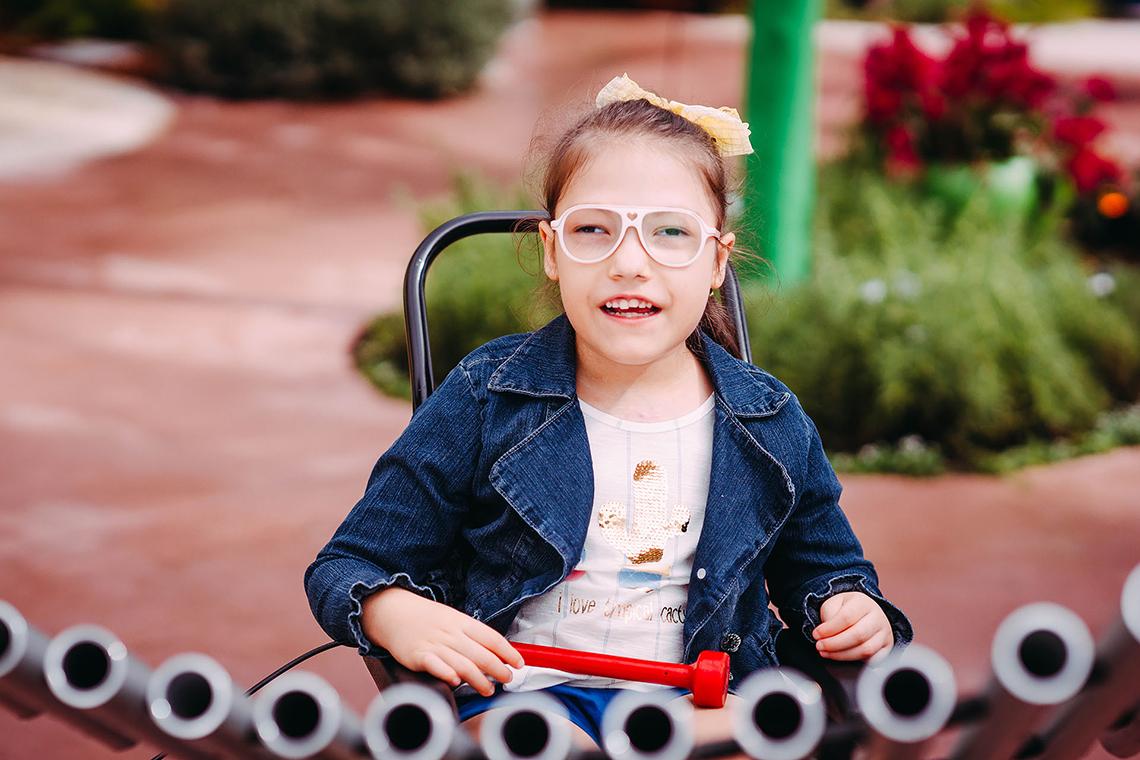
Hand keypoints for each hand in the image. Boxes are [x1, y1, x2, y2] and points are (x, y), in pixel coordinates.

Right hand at [361, 587, 523, 695]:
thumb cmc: (426, 619)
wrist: (393, 612)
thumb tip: (496, 652)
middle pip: (481, 653)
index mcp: (462, 623)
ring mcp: (434, 645)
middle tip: (508, 679)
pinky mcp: (417, 655)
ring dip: (479, 679)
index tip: (519, 663)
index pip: (492, 638)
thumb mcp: (453, 620)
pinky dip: (446, 673)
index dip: (508, 652)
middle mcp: (451, 634)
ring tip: (488, 689)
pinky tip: (455, 681)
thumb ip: (472, 636)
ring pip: (463, 664)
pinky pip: (434, 665)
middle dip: (498, 669)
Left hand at [812, 591, 892, 660]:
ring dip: (843, 655)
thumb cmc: (846, 609)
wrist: (862, 612)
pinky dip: (857, 662)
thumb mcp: (833, 604)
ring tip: (827, 653)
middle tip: (820, 646)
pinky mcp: (887, 647)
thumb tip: (826, 634)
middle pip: (858, 635)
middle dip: (834, 644)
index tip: (816, 634)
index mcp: (863, 602)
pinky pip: (874, 660)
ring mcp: (885, 633)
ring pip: (866, 650)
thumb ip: (829, 615)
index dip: (829, 629)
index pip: (846, 618)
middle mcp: (878, 617)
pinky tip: (843, 658)